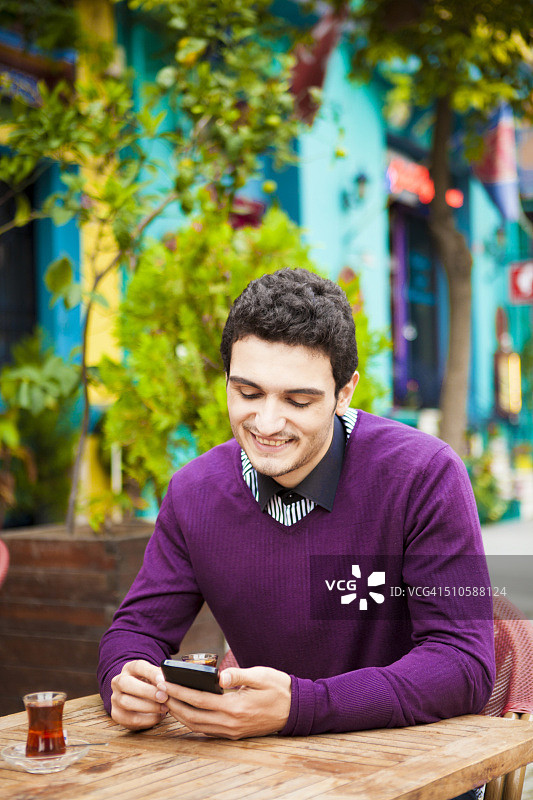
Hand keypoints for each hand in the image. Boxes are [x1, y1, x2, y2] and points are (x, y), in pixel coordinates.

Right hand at [110, 659, 168, 729]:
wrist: (137, 698)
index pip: (138, 666)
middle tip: (164, 697)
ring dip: (148, 707)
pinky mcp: (116, 714)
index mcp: (129, 668)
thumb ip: (162, 677)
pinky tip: (158, 716)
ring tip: (164, 708)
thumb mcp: (154, 677)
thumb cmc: (150, 684)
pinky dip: (147, 719)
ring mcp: (115, 698)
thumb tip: (174, 679)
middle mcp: (118, 681)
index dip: (151, 673)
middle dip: (147, 691)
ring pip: (126, 702)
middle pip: (126, 683)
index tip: (163, 680)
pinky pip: (129, 719)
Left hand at [160, 666, 290, 739]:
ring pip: (198, 726)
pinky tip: (187, 711)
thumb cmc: (279, 688)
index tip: (165, 683)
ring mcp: (233, 731)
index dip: (180, 691)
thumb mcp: (261, 675)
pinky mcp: (235, 733)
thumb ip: (239, 675)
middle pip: (194, 716)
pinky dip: (193, 721)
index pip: (199, 700)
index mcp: (236, 707)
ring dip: (181, 715)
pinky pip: (208, 730)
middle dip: (174, 704)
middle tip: (160, 692)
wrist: (296, 709)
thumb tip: (219, 675)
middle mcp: (231, 723)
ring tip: (169, 701)